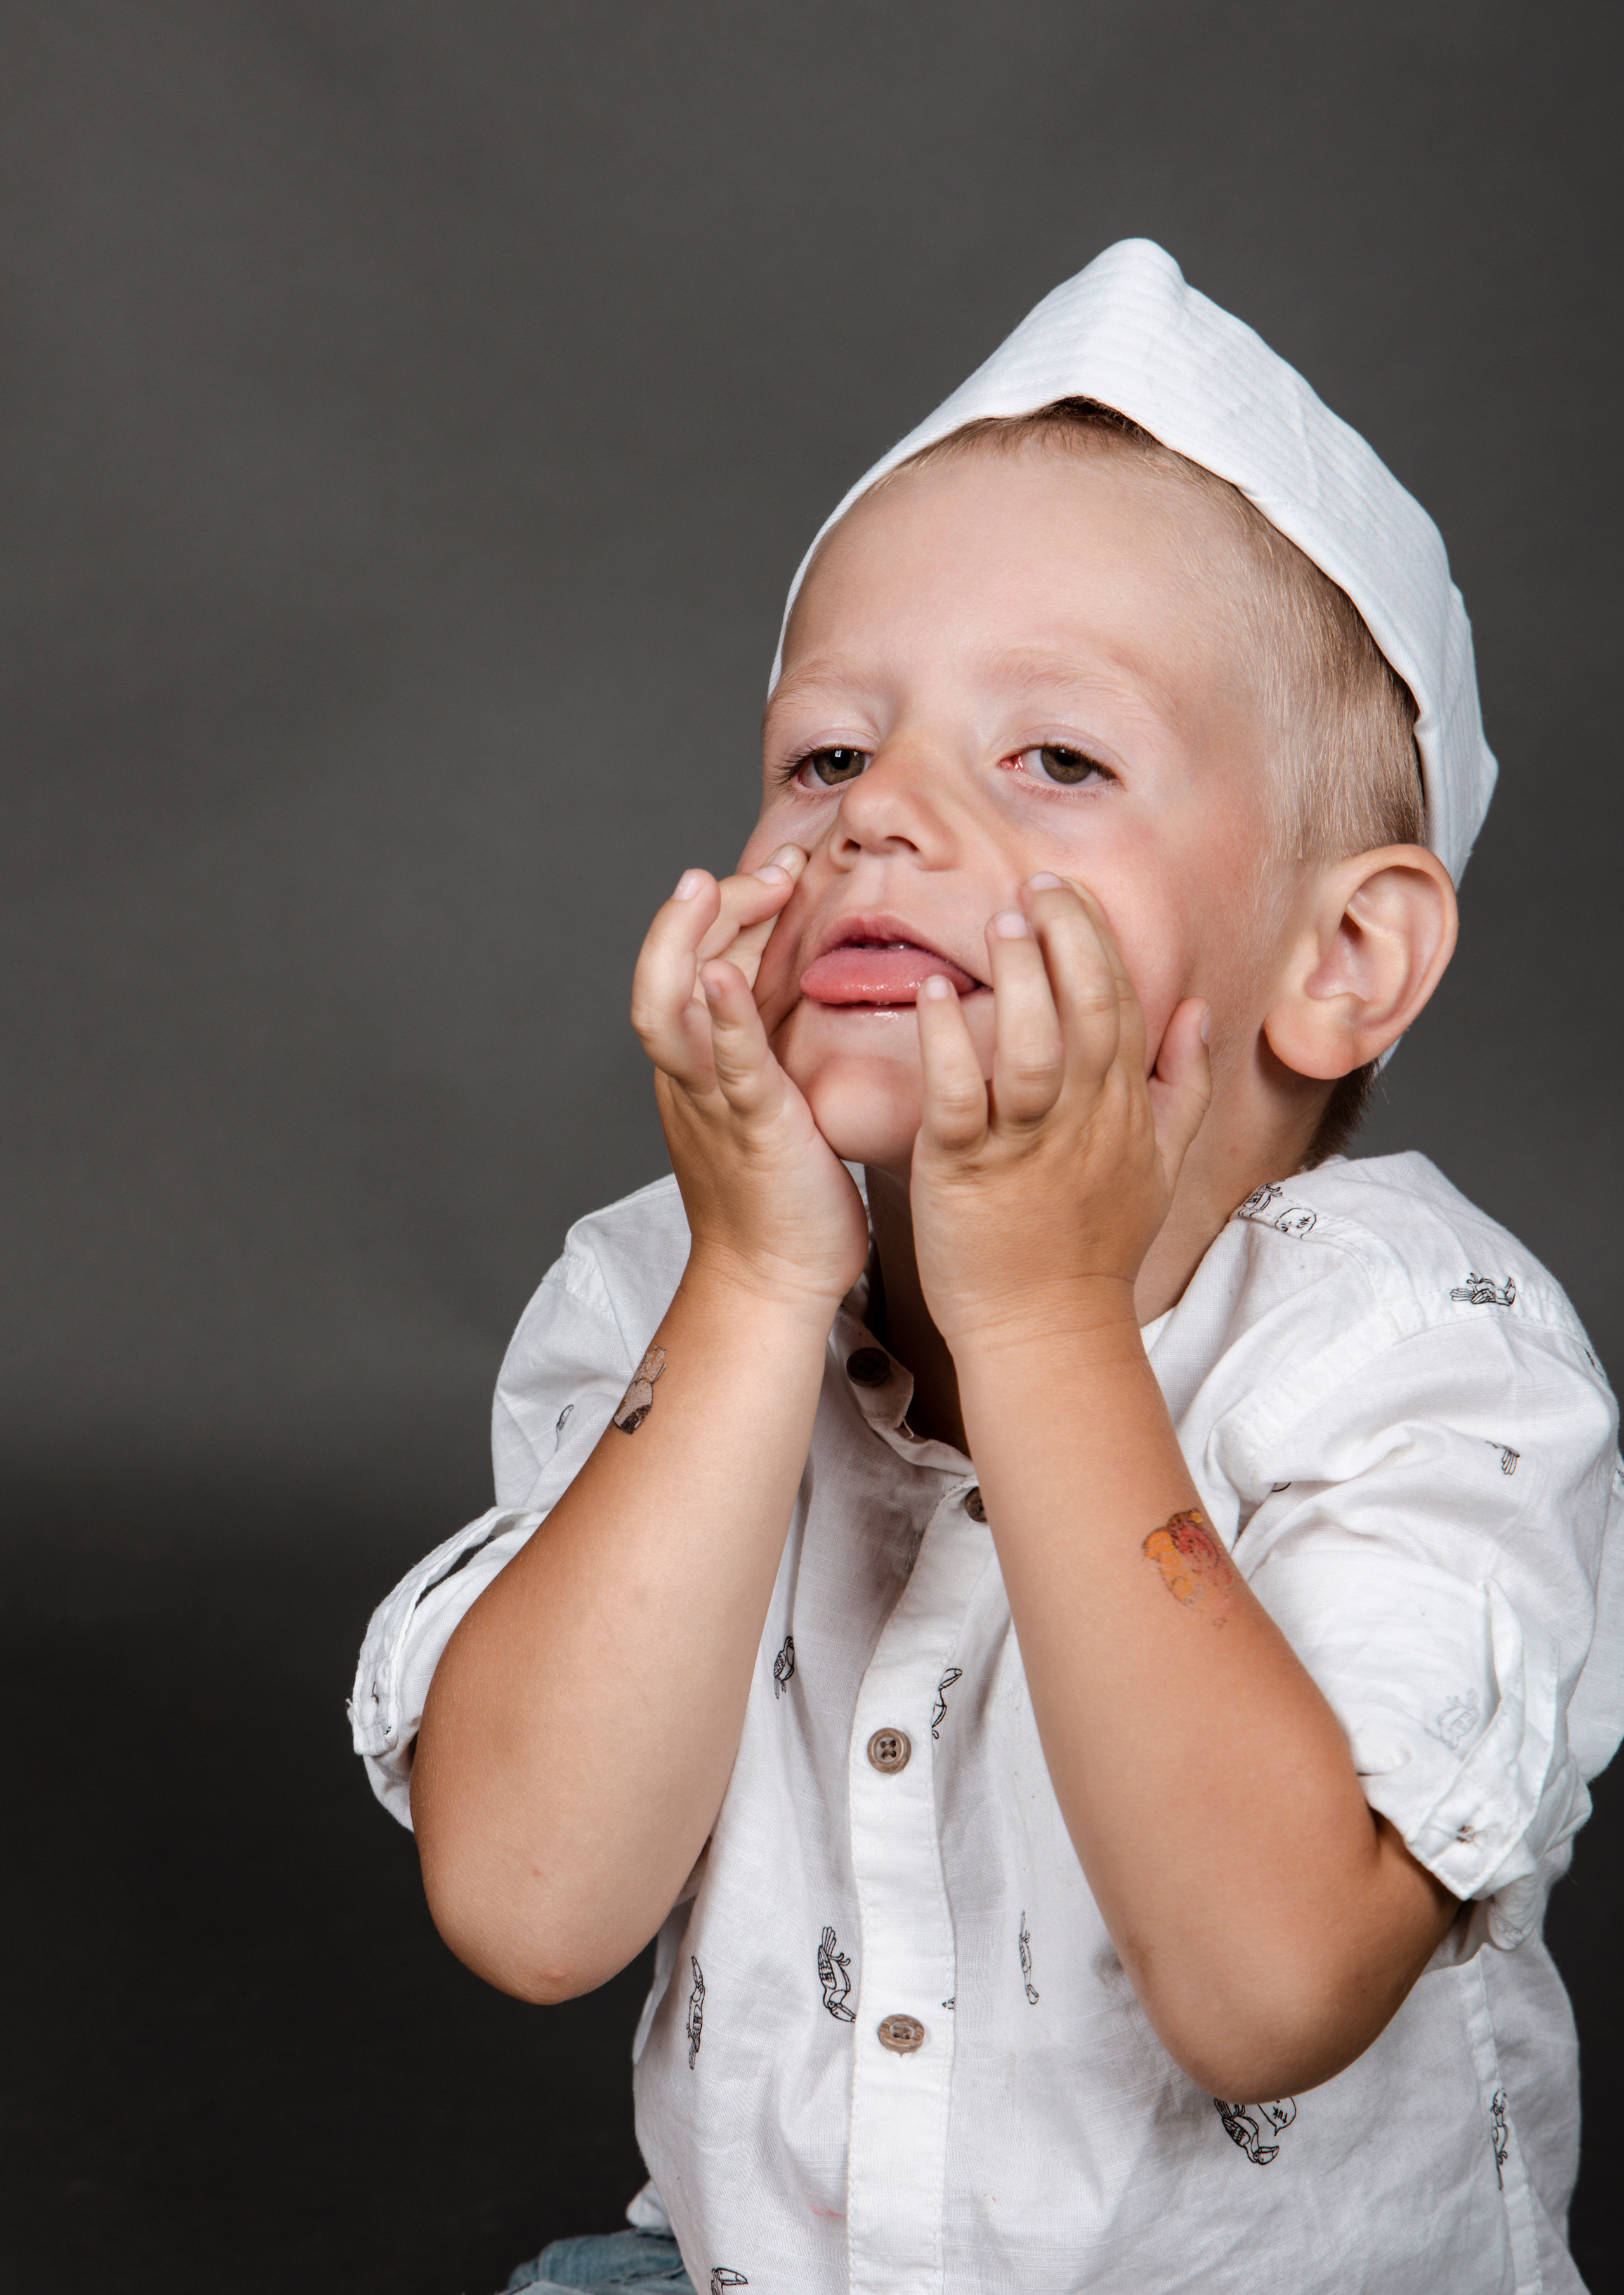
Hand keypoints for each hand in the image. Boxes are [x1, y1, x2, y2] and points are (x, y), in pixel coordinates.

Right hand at [631, 848, 869, 1318]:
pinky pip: (725, 1066)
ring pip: (666, 1009)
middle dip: (707, 906)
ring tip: (707, 885)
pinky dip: (719, 1016)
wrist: (772, 1283)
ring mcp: (710, 1102)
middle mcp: (690, 1075)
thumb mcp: (774, 1103)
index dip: (730, 905)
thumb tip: (804, 991)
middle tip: (773, 863)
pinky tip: (722, 972)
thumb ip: (774, 1048)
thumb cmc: (785, 1197)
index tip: (786, 866)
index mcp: (700, 1065)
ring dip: (685, 940)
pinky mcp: (749, 1130)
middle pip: (666, 969)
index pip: (697, 960)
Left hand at [909, 874, 1210, 1347]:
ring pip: (1034, 1043)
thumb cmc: (1095, 1249)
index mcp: (1124, 1109)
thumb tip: (1199, 1011)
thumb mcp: (1163, 1166)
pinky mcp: (967, 1170)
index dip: (1099, 941)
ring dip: (1019, 977)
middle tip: (1038, 886)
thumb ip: (1183, 1085)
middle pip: (1090, 1008)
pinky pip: (959, 1096)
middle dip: (1068, 937)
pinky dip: (947, 1041)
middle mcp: (1083, 1119)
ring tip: (1002, 922)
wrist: (1047, 1331)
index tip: (1070, 891)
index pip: (1123, 1004)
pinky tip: (932, 995)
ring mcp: (1026, 1144)